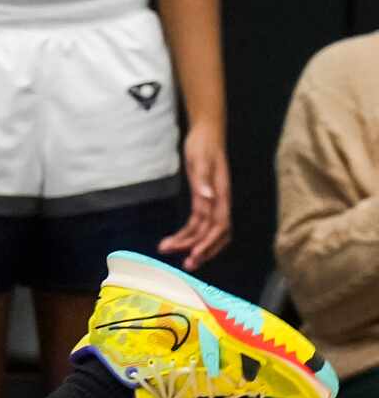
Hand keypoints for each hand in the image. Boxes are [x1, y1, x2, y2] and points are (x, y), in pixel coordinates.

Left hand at [156, 120, 230, 272]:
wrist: (206, 133)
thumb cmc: (203, 145)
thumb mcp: (200, 159)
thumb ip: (203, 179)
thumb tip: (207, 197)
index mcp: (221, 194)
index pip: (217, 225)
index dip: (207, 242)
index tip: (193, 254)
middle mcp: (220, 201)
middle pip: (215, 233)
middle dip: (201, 249)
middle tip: (185, 264)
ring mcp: (214, 201)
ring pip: (208, 231)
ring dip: (194, 245)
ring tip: (177, 256)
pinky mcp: (206, 199)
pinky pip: (201, 222)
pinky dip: (191, 234)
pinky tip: (179, 241)